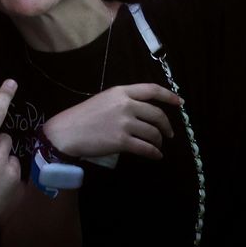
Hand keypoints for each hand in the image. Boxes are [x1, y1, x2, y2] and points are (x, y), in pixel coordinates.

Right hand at [41, 83, 177, 159]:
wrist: (66, 132)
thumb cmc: (82, 116)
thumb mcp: (104, 100)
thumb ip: (123, 101)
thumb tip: (143, 110)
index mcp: (121, 92)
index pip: (152, 90)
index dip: (169, 96)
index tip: (179, 103)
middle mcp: (126, 105)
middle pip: (157, 114)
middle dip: (167, 126)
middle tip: (168, 134)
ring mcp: (124, 123)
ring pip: (153, 133)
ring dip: (159, 141)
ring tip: (158, 146)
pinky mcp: (122, 141)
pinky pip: (146, 148)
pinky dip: (154, 153)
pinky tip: (156, 156)